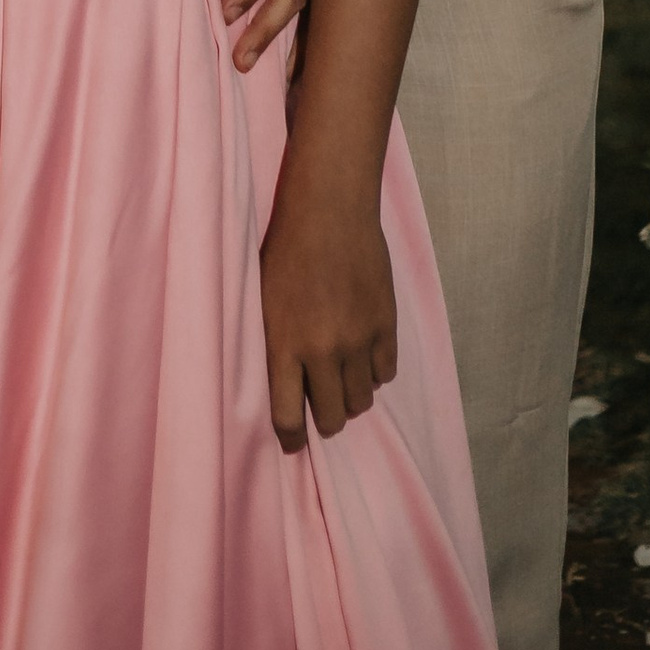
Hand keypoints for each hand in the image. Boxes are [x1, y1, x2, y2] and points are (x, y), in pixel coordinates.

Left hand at [260, 184, 397, 450]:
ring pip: (362, 401)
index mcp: (284, 345)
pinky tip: (363, 353)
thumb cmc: (284, 247)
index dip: (291, 439)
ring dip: (351, 396)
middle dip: (326, 419)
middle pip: (333, 419)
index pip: (288, 418)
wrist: (329, 207)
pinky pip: (386, 373)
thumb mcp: (263, 299)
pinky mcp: (386, 325)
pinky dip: (375, 370)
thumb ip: (275, 344)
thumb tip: (282, 386)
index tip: (293, 442)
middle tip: (322, 406)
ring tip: (342, 377)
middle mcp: (322, 351)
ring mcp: (358, 340)